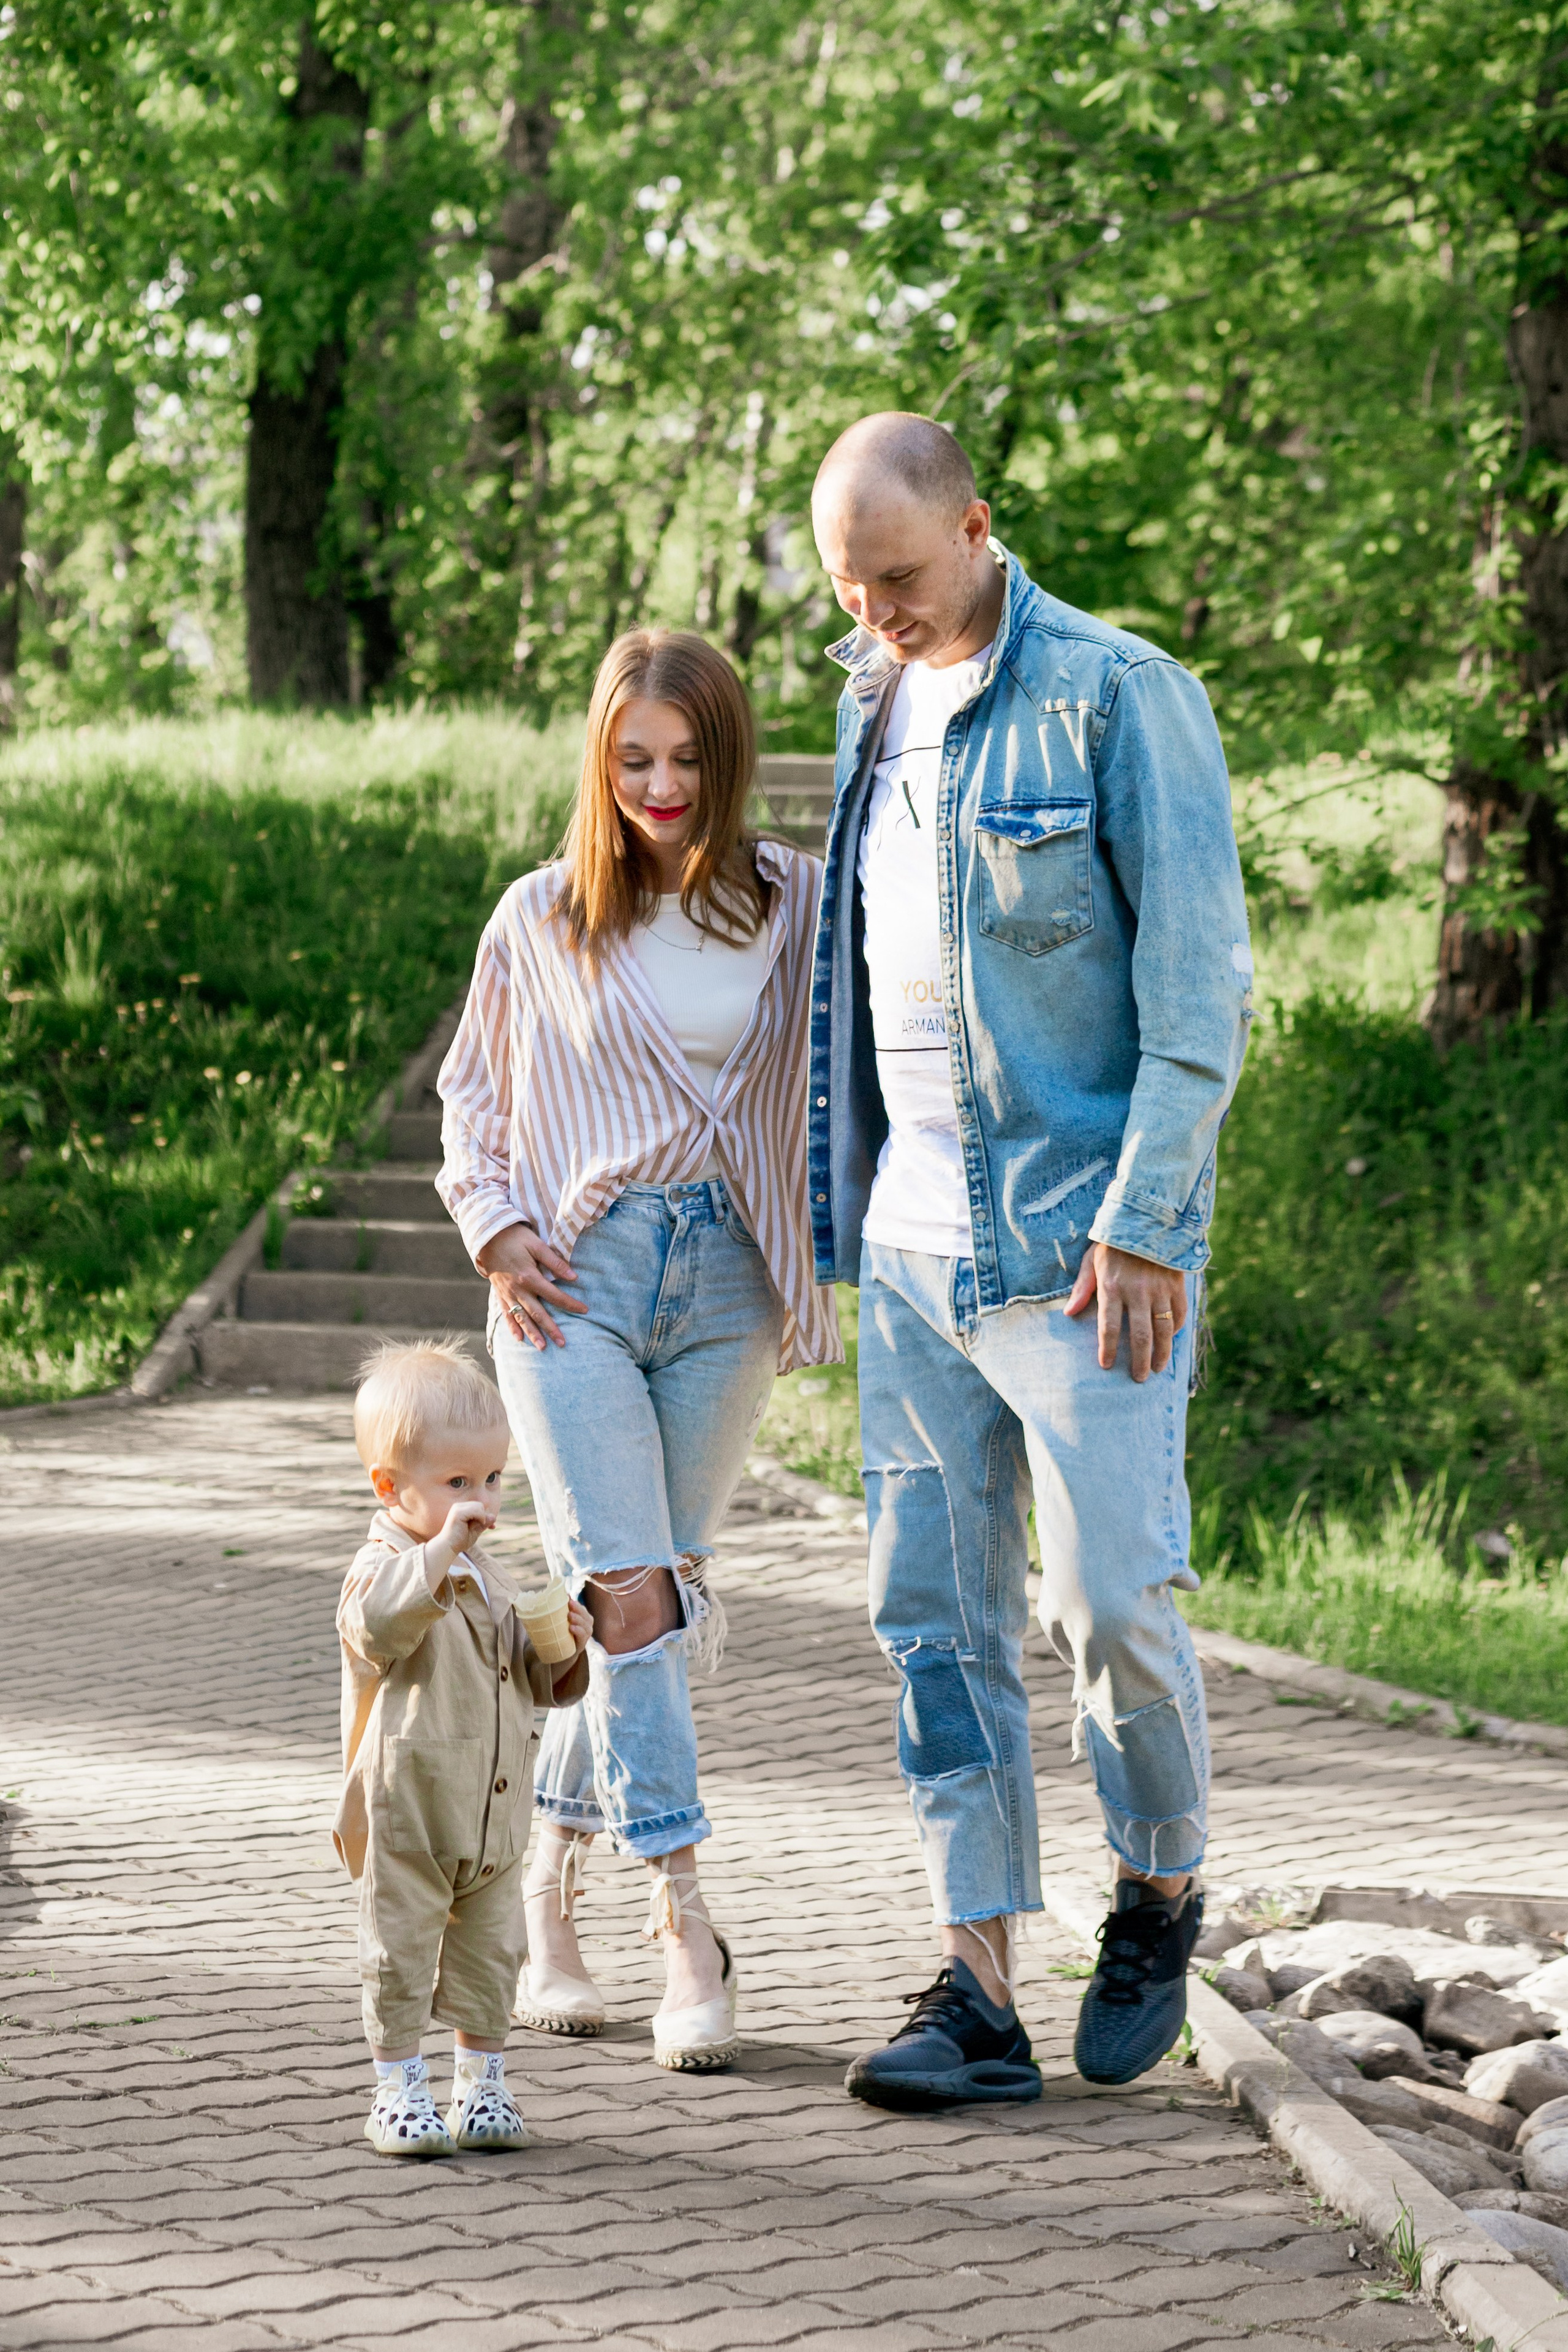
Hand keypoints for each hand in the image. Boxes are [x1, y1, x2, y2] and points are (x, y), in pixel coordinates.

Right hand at [426, 1497, 494, 1577]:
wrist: (448, 1547)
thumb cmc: (459, 1541)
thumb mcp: (475, 1531)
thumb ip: (483, 1524)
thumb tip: (494, 1516)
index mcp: (461, 1509)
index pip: (479, 1507)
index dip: (486, 1516)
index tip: (492, 1527)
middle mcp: (458, 1506)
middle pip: (480, 1505)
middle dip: (484, 1517)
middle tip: (486, 1528)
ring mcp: (457, 1508)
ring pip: (479, 1506)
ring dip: (482, 1517)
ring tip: (475, 1528)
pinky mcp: (458, 1512)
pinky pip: (476, 1510)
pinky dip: (480, 1517)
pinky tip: (475, 1525)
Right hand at [477, 1220, 585, 1350]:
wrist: (488, 1236)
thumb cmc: (516, 1238)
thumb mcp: (537, 1244)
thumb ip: (555, 1262)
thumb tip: (574, 1277)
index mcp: (530, 1277)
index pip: (555, 1295)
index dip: (570, 1304)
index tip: (585, 1310)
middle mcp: (518, 1289)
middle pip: (538, 1313)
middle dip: (551, 1329)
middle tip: (562, 1343)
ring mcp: (507, 1293)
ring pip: (521, 1317)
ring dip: (532, 1333)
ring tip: (542, 1347)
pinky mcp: (499, 1293)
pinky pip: (505, 1313)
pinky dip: (512, 1326)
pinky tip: (518, 1339)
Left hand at [565, 1595, 591, 1656]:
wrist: (562, 1654)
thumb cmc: (561, 1633)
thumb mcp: (561, 1621)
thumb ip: (561, 1610)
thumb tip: (555, 1596)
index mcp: (582, 1617)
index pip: (581, 1608)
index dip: (576, 1604)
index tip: (568, 1599)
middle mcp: (587, 1624)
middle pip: (584, 1615)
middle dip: (578, 1609)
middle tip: (570, 1604)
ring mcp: (585, 1634)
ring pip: (585, 1624)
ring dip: (578, 1619)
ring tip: (570, 1615)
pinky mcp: (582, 1644)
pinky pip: (582, 1636)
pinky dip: (578, 1631)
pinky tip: (571, 1628)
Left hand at [1065, 1242, 1186, 1382]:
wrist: (1147, 1218)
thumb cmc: (1113, 1242)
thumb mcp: (1092, 1260)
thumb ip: (1082, 1288)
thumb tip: (1069, 1314)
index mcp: (1112, 1287)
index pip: (1109, 1327)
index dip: (1108, 1349)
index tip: (1106, 1366)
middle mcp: (1137, 1291)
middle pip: (1140, 1336)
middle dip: (1140, 1361)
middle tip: (1139, 1378)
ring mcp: (1160, 1289)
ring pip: (1163, 1331)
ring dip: (1162, 1353)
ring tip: (1159, 1369)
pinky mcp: (1177, 1284)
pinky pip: (1178, 1314)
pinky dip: (1175, 1330)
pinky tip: (1170, 1340)